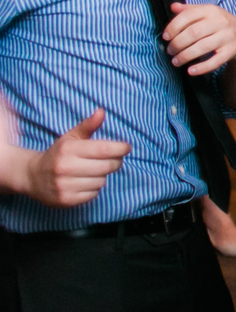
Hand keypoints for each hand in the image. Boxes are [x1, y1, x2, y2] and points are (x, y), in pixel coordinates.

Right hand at [15, 110, 129, 207]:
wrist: (33, 177)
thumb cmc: (58, 154)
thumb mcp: (71, 137)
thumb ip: (88, 125)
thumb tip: (101, 112)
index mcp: (68, 149)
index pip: (104, 149)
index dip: (120, 148)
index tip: (126, 147)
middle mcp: (65, 167)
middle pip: (107, 166)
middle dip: (115, 162)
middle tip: (112, 159)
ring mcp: (65, 185)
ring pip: (102, 181)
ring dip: (102, 176)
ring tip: (91, 171)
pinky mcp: (66, 200)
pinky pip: (94, 194)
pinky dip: (94, 188)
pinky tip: (84, 182)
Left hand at [163, 2, 235, 75]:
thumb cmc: (220, 24)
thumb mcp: (207, 13)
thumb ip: (190, 10)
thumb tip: (173, 7)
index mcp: (211, 11)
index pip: (188, 16)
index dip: (173, 26)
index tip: (165, 37)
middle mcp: (220, 22)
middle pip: (194, 32)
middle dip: (177, 43)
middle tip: (170, 51)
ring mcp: (227, 37)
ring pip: (203, 47)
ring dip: (185, 56)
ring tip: (175, 61)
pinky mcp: (231, 51)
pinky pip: (215, 61)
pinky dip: (202, 68)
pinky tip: (190, 71)